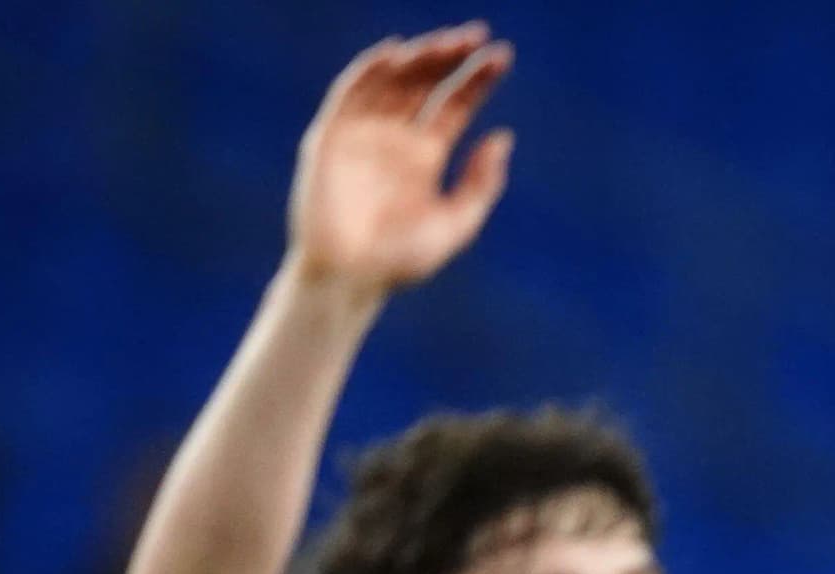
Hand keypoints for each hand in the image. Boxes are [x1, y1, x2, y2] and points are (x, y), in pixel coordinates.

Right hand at [287, 26, 514, 300]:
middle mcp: (396, 136)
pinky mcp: (331, 136)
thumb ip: (480, 184)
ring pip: (392, 81)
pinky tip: (395, 54)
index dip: (477, 78)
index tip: (502, 56)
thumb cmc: (404, 259)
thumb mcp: (457, 223)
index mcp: (426, 154)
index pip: (455, 103)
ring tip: (447, 42)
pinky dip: (369, 72)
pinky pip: (349, 95)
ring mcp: (363, 133)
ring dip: (417, 57)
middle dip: (450, 57)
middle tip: (476, 35)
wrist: (353, 278)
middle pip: (425, 83)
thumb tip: (502, 137)